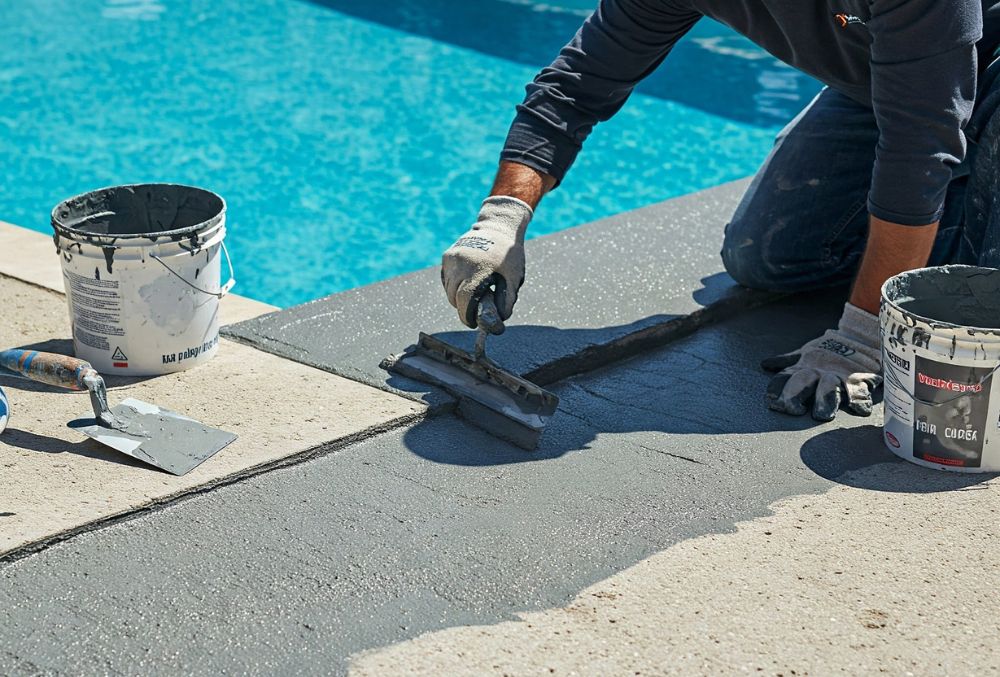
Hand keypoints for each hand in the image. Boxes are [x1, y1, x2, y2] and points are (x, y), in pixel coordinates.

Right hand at [442, 196, 531, 327]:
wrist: (498, 227)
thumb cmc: (509, 255)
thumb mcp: (513, 278)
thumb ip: (506, 302)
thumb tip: (497, 322)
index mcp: (478, 269)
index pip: (465, 301)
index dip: (468, 316)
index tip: (473, 323)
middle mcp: (460, 263)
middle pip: (454, 297)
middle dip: (464, 308)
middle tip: (475, 311)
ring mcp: (451, 258)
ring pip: (448, 289)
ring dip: (458, 297)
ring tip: (474, 293)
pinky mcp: (447, 255)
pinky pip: (446, 279)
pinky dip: (454, 285)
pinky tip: (467, 281)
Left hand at [762, 303, 881, 420]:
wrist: (859, 336)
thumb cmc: (828, 350)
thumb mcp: (805, 354)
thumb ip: (787, 362)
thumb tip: (765, 364)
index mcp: (803, 367)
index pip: (784, 377)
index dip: (776, 389)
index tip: (772, 402)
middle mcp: (818, 371)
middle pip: (803, 382)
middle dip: (796, 395)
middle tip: (794, 411)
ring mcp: (839, 375)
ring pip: (829, 388)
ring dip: (825, 401)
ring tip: (823, 416)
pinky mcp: (860, 378)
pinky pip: (860, 390)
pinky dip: (859, 400)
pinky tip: (858, 409)